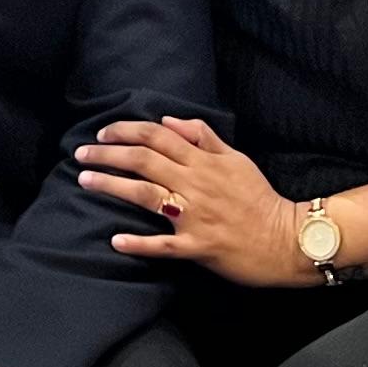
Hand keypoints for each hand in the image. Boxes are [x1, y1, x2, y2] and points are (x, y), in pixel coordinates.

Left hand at [76, 116, 298, 285]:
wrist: (286, 239)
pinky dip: (138, 243)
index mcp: (204, 161)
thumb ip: (203, 136)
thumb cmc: (260, 198)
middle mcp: (196, 184)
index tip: (102, 133)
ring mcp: (195, 216)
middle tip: (81, 154)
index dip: (126, 130)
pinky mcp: (198, 246)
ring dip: (112, 187)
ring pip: (146, 195)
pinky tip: (115, 240)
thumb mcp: (236, 159)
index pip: (157, 136)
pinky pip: (163, 245)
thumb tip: (169, 119)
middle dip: (108, 155)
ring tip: (85, 182)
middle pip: (144, 160)